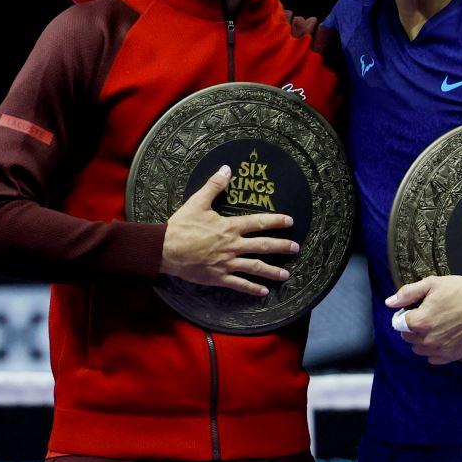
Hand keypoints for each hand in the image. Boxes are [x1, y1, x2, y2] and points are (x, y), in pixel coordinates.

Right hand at [161, 166, 299, 295]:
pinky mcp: (218, 277)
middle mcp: (232, 245)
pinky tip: (263, 292)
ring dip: (272, 271)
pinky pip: (239, 284)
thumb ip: (214, 186)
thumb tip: (226, 169)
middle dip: (281, 246)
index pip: (258, 222)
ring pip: (255, 268)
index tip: (289, 221)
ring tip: (286, 274)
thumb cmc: (181, 226)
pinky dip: (252, 289)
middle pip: (263, 246)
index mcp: (230, 227)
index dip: (276, 221)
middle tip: (295, 248)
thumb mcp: (197, 202)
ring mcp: (227, 263)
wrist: (165, 248)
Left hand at [386, 275, 461, 364]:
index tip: (416, 309)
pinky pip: (434, 358)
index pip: (399, 324)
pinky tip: (443, 338)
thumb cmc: (460, 291)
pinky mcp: (452, 355)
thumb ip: (407, 293)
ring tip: (436, 326)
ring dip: (422, 339)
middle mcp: (427, 340)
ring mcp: (440, 350)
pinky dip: (434, 350)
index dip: (405, 315)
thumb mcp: (431, 284)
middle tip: (428, 315)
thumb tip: (389, 302)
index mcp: (419, 322)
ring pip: (419, 349)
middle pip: (408, 338)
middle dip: (413, 328)